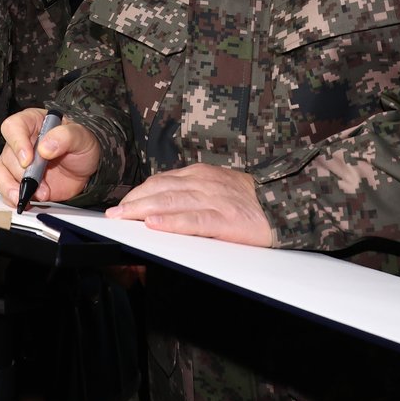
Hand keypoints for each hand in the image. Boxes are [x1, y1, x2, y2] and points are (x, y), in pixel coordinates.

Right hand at [0, 107, 101, 205]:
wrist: (85, 169)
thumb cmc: (81, 146)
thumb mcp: (81, 137)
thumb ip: (66, 137)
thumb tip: (45, 148)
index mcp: (32, 122)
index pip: (13, 127)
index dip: (17, 143)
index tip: (28, 160)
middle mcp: (20, 141)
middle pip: (7, 155)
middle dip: (23, 173)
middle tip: (41, 183)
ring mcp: (17, 162)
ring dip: (11, 187)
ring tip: (29, 196)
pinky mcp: (18, 180)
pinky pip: (4, 189)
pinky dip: (12, 198)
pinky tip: (25, 201)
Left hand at [105, 163, 272, 246]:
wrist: (287, 206)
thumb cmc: (251, 203)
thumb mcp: (218, 190)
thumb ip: (191, 196)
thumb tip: (161, 210)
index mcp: (201, 175)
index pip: (160, 181)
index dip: (138, 194)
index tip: (120, 206)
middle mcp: (205, 183)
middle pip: (161, 190)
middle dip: (134, 203)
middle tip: (113, 215)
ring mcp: (215, 200)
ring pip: (172, 202)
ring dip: (144, 210)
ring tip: (125, 219)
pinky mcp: (226, 219)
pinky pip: (194, 220)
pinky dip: (172, 222)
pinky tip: (156, 225)